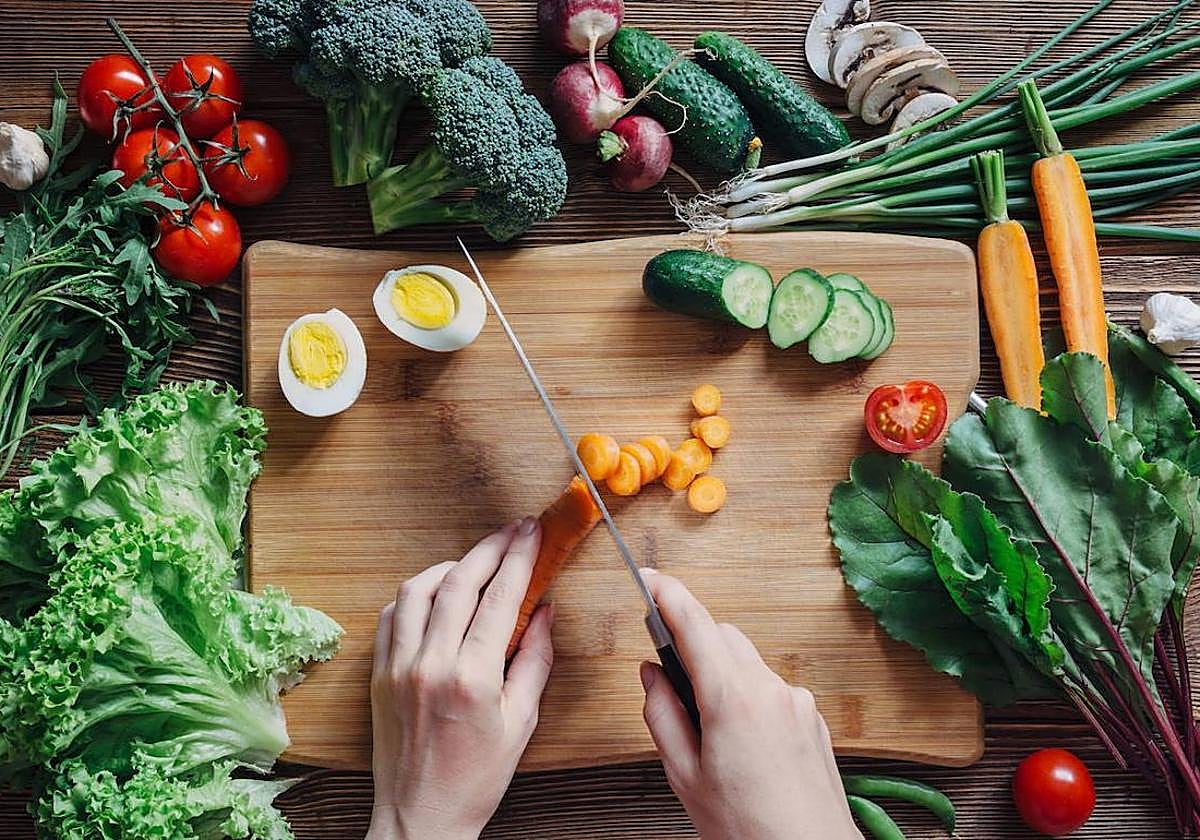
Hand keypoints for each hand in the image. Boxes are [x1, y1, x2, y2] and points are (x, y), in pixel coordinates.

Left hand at [367, 518, 552, 839]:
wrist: (420, 818)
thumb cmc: (476, 779)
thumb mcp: (521, 722)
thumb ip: (534, 660)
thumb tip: (543, 611)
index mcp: (473, 678)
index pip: (500, 597)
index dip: (519, 557)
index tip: (533, 533)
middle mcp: (431, 664)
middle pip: (459, 581)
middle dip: (491, 548)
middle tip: (513, 531)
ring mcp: (398, 667)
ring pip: (417, 590)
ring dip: (449, 566)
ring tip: (474, 562)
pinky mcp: (378, 674)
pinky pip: (390, 616)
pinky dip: (413, 595)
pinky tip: (434, 593)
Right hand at [638, 569, 860, 839]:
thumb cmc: (750, 829)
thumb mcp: (684, 776)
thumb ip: (661, 715)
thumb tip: (652, 674)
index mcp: (733, 699)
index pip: (693, 623)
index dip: (666, 593)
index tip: (647, 578)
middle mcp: (770, 688)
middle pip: (723, 636)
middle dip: (694, 645)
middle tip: (671, 682)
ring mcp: (796, 701)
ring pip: (748, 661)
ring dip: (722, 674)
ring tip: (710, 731)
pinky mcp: (812, 717)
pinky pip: (770, 687)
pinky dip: (749, 697)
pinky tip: (742, 743)